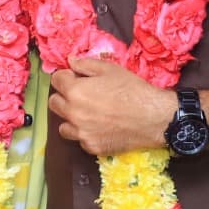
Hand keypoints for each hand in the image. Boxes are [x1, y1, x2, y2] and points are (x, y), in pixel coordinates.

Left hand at [48, 57, 175, 156]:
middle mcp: (73, 113)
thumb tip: (70, 61)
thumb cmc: (133, 90)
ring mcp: (81, 133)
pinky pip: (79, 139)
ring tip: (88, 114)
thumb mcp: (110, 69)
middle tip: (82, 95)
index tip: (77, 77)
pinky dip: (85, 133)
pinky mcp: (91, 147)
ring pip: (63, 125)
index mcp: (75, 91)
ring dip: (71, 118)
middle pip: (54, 103)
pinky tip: (99, 127)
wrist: (153, 118)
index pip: (56, 80)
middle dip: (64, 96)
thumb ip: (85, 64)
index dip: (66, 76)